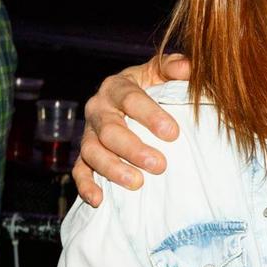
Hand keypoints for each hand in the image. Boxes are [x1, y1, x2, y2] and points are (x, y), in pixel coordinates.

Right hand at [73, 53, 191, 204]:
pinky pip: (79, 170)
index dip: (150, 115)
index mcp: (117, 86)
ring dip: (112, 169)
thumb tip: (186, 68)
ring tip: (137, 183)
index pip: (130, 99)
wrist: (130, 101)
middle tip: (160, 165)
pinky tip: (99, 200)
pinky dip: (86, 185)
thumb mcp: (162, 72)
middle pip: (110, 129)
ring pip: (92, 151)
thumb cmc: (152, 86)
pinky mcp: (84, 154)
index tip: (173, 133)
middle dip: (133, 148)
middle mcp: (98, 108)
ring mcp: (89, 133)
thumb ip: (174, 67)